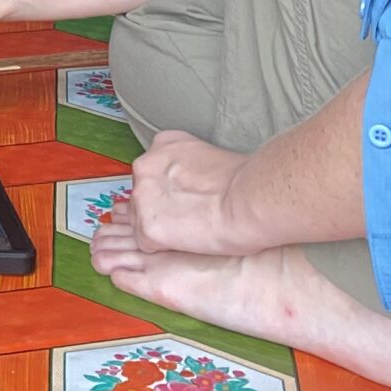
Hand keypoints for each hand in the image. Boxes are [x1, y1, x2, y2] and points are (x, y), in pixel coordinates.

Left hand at [127, 128, 252, 255]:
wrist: (250, 202)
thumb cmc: (245, 183)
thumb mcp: (211, 156)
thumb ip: (191, 166)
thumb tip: (193, 183)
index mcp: (163, 144)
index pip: (153, 171)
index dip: (172, 190)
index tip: (190, 198)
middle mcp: (144, 166)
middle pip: (143, 194)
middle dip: (162, 207)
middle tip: (191, 216)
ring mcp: (142, 197)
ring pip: (141, 219)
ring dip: (162, 227)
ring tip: (192, 231)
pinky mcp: (147, 227)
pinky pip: (147, 243)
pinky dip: (164, 247)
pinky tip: (188, 242)